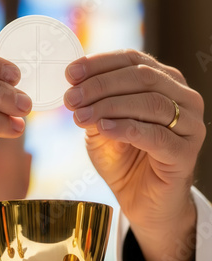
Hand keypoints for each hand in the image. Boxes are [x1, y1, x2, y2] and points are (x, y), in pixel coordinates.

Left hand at [64, 49, 205, 260]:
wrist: (142, 201)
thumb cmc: (124, 159)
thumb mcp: (102, 126)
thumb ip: (94, 106)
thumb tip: (75, 87)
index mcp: (165, 82)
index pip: (133, 59)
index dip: (100, 63)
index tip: (70, 73)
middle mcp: (183, 98)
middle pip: (142, 77)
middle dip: (100, 85)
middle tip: (71, 98)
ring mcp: (189, 125)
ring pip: (150, 103)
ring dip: (109, 106)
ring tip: (80, 115)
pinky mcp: (186, 153)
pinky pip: (155, 135)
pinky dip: (126, 128)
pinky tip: (103, 129)